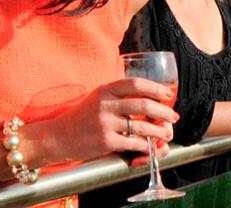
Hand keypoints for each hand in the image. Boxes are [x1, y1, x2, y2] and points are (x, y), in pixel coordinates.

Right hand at [23, 78, 178, 167]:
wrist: (57, 138)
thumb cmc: (81, 119)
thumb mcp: (97, 100)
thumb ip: (117, 97)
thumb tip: (149, 99)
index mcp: (105, 90)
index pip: (136, 84)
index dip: (156, 88)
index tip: (168, 94)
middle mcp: (105, 104)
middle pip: (144, 104)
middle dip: (164, 112)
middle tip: (173, 117)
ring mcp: (105, 123)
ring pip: (142, 126)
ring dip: (159, 131)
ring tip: (166, 134)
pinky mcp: (105, 141)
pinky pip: (133, 143)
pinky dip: (145, 146)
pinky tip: (150, 147)